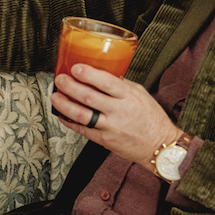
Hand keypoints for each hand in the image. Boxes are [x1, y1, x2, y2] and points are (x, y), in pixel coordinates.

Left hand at [52, 64, 181, 164]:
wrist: (160, 145)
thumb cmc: (151, 118)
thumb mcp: (140, 94)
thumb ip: (121, 85)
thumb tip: (102, 74)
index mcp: (129, 96)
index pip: (106, 82)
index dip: (88, 74)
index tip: (75, 68)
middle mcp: (119, 111)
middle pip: (89, 97)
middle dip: (70, 87)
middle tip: (60, 79)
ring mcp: (111, 127)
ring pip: (82, 115)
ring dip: (65, 105)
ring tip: (55, 96)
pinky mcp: (104, 140)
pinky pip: (83, 130)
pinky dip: (69, 122)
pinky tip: (61, 114)